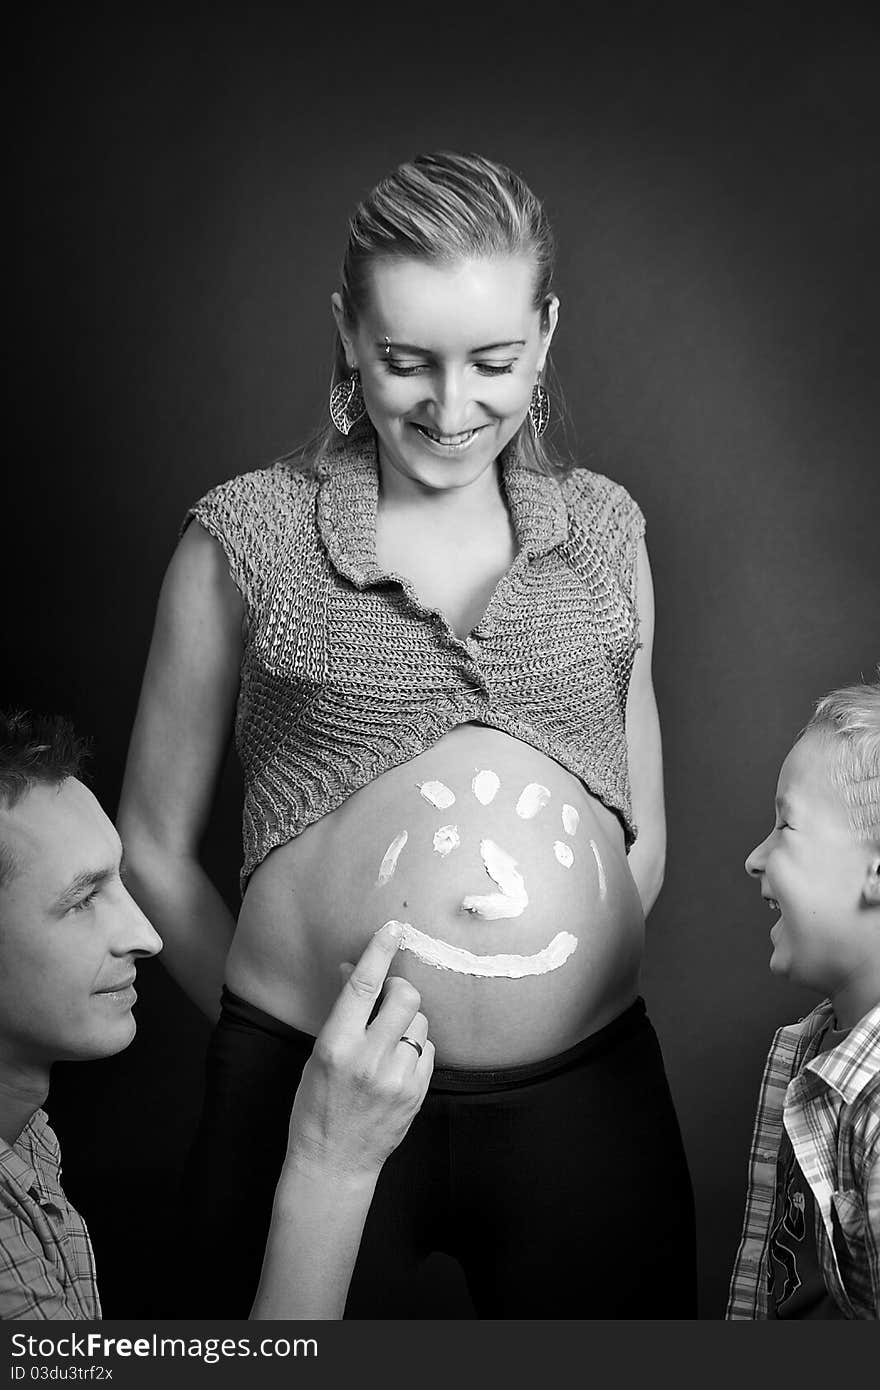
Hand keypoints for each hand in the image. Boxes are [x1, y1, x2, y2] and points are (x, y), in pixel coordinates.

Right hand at [284, 922, 433, 1183]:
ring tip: (388, 1042)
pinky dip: (415, 1048)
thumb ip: (342, 1014)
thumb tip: (354, 970)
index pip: (362, 987)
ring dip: (408, 1022)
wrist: (332, 1163)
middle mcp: (369, 1060)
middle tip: (390, 997)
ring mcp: (397, 1079)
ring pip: (420, 1023)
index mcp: (336, 1046)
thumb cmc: (316, 1106)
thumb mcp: (318, 1055)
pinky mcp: (417, 1094)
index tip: (392, 928)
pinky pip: (427, 1051)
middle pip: (405, 998)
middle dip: (400, 989)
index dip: (379, 952)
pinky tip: (397, 1064)